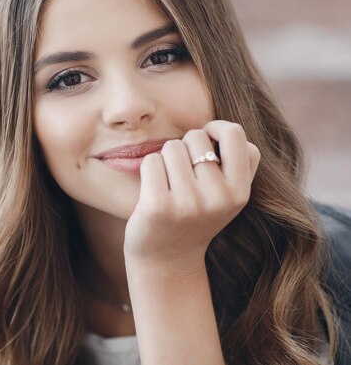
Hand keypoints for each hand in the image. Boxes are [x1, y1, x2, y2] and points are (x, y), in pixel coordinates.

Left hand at [124, 120, 260, 273]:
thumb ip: (236, 164)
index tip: (206, 138)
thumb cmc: (195, 218)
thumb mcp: (227, 197)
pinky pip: (151, 161)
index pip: (236, 135)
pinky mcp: (158, 206)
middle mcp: (218, 198)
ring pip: (171, 146)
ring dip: (165, 159)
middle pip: (196, 136)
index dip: (217, 128)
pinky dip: (149, 170)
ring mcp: (188, 203)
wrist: (166, 261)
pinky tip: (153, 190)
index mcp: (239, 193)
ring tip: (168, 184)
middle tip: (182, 173)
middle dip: (185, 146)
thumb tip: (218, 128)